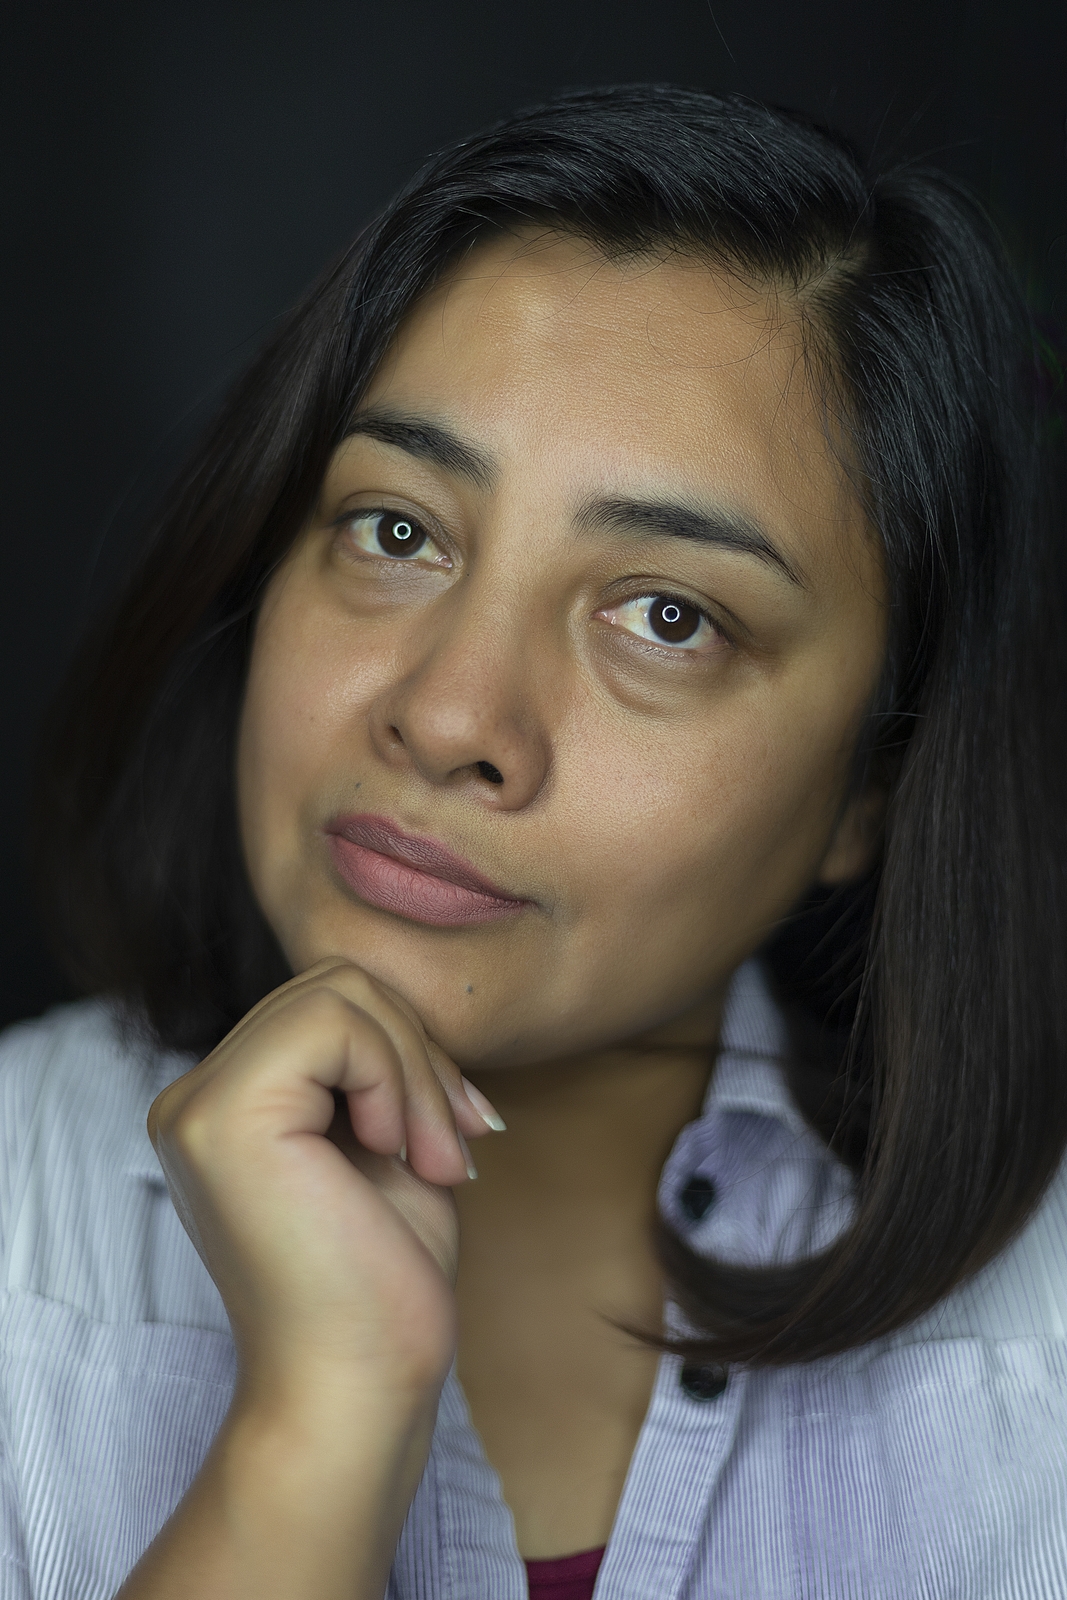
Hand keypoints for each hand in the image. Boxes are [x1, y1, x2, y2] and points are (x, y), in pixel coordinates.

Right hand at [147, 958, 500, 1405]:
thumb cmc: (382, 1284)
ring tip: (435, 1159)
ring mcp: (199, 1105)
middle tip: (454, 1145)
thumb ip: (379, 1069)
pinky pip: (333, 1020)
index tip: (457, 1129)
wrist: (358, 1391)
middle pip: (335, 983)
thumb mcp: (390, 1144)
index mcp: (229, 1105)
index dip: (411, 1049)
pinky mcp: (223, 1116)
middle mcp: (196, 1097)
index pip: (329, 1004)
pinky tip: (398, 1153)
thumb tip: (412, 998)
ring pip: (339, 990)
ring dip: (416, 1070)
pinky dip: (394, 1076)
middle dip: (419, 1053)